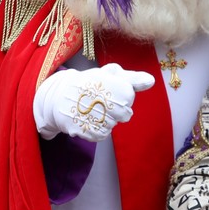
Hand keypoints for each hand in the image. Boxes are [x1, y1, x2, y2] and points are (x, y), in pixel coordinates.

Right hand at [33, 64, 156, 141]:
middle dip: (115, 110)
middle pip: (124, 115)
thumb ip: (132, 78)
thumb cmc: (89, 84)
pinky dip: (97, 129)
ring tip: (91, 109)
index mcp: (108, 82)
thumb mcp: (110, 75)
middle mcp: (99, 98)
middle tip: (99, 102)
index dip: (122, 96)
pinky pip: (101, 135)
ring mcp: (89, 115)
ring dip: (105, 120)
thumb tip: (151, 81)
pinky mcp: (81, 129)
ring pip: (112, 126)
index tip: (109, 91)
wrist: (57, 96)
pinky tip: (87, 119)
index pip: (129, 97)